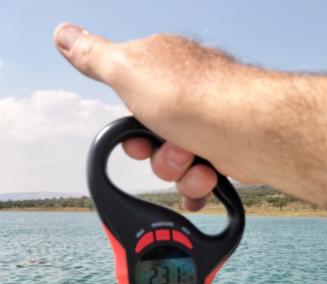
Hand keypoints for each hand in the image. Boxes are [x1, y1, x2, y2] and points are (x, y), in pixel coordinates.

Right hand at [53, 24, 326, 222]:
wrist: (246, 130)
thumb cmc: (192, 97)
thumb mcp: (126, 69)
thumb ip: (94, 56)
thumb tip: (64, 35)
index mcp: (163, 73)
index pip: (132, 110)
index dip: (132, 135)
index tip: (139, 141)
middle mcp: (187, 99)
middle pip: (155, 145)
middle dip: (160, 158)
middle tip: (176, 150)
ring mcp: (208, 128)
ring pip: (178, 167)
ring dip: (182, 174)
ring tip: (198, 164)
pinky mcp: (225, 154)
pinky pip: (201, 181)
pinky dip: (200, 188)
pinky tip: (207, 182)